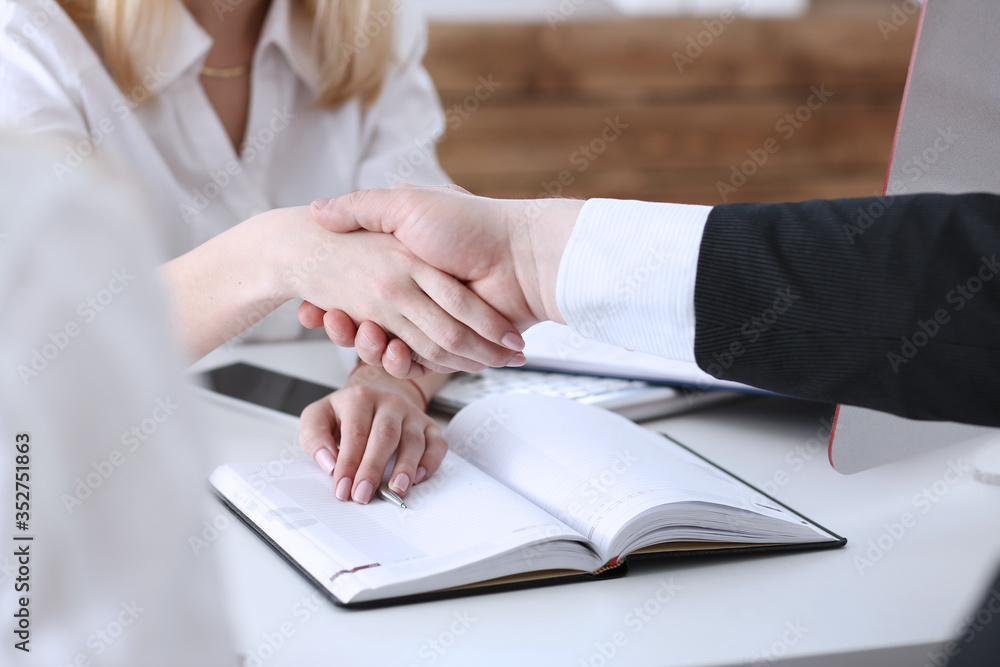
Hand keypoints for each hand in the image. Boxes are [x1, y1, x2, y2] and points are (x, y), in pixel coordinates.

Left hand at [298, 364, 446, 503]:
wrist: (374, 399)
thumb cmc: (345, 414)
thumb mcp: (318, 417)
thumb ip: (314, 438)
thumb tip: (329, 463)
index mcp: (360, 397)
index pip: (355, 432)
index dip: (348, 463)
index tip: (342, 489)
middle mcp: (389, 402)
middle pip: (385, 435)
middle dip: (373, 468)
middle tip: (363, 495)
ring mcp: (412, 414)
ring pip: (413, 440)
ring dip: (405, 467)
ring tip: (395, 490)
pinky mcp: (429, 426)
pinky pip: (437, 444)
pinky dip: (431, 462)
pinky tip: (419, 477)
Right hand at [304, 186, 583, 376]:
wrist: (520, 253)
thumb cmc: (469, 223)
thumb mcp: (405, 204)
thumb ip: (362, 207)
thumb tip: (317, 209)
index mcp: (407, 264)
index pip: (359, 290)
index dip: (335, 300)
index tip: (314, 306)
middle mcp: (420, 293)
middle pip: (370, 321)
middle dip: (347, 327)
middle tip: (332, 320)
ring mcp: (436, 320)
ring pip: (390, 345)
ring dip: (369, 346)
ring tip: (360, 332)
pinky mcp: (454, 345)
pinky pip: (420, 361)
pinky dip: (402, 362)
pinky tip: (391, 350)